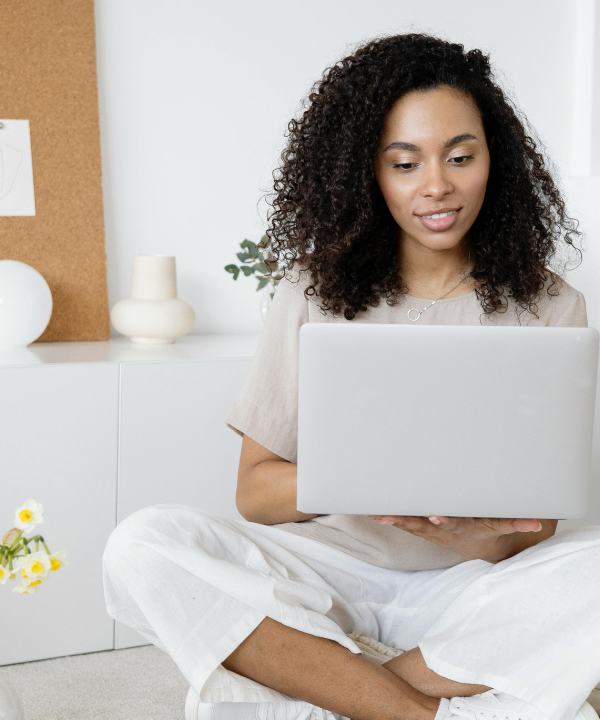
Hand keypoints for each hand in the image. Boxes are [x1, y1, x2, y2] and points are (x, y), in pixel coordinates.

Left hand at [366, 514, 545, 561]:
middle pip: (423, 525)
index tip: (435, 515)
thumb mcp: (503, 525)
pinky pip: (405, 523)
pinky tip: (373, 512)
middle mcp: (444, 530)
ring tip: (375, 514)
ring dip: (392, 520)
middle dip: (406, 521)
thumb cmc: (489, 528)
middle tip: (389, 517)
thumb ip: (517, 522)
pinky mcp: (425, 527)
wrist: (481, 545)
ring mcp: (433, 530)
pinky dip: (390, 518)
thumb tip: (537, 523)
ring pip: (410, 525)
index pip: (452, 523)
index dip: (444, 520)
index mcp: (463, 528)